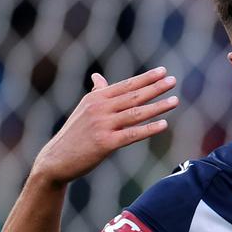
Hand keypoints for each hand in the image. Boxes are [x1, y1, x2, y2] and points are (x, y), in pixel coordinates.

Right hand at [31, 68, 179, 186]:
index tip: (163, 71)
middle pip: (133, 96)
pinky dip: (148, 129)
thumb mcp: (83, 110)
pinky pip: (132, 134)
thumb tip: (98, 77)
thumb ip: (96, 93)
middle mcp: (99, 109)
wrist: (56, 160)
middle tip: (173, 80)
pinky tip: (164, 124)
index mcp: (95, 98)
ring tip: (175, 101)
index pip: (125, 85)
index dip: (145, 78)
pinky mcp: (105, 143)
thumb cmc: (73, 135)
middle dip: (155, 88)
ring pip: (136, 114)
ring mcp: (102, 125)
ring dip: (157, 107)